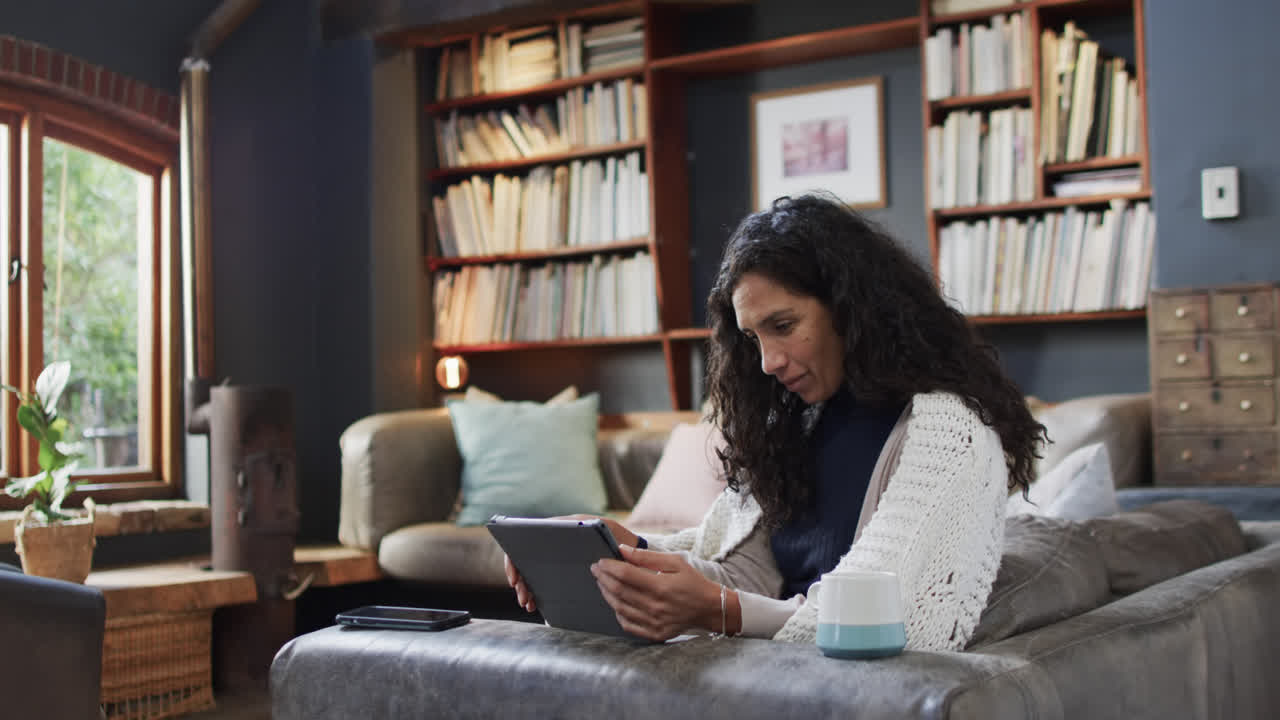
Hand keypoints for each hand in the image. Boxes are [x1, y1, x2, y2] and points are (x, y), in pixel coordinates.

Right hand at [503, 515, 638, 613]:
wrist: (630, 549)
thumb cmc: (619, 537)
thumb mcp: (609, 532)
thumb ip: (593, 532)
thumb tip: (578, 533)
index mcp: (561, 527)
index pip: (527, 538)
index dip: (515, 558)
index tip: (515, 577)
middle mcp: (554, 539)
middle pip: (525, 556)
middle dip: (519, 579)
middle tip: (522, 597)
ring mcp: (556, 553)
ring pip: (531, 569)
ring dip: (525, 587)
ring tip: (528, 603)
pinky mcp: (561, 566)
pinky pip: (542, 578)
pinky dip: (535, 590)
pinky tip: (535, 604)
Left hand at [591, 544, 720, 641]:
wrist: (710, 609)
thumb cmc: (693, 582)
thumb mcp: (675, 562)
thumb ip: (646, 556)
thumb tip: (622, 550)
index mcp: (660, 586)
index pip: (625, 574)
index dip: (609, 566)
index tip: (600, 560)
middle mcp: (655, 606)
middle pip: (618, 590)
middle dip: (603, 578)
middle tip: (596, 569)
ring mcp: (654, 622)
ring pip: (619, 607)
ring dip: (606, 593)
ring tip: (601, 583)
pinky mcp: (654, 634)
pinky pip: (627, 624)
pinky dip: (617, 612)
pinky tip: (615, 602)